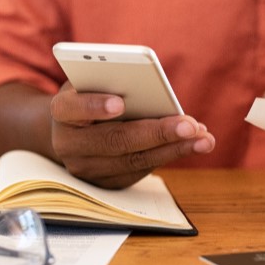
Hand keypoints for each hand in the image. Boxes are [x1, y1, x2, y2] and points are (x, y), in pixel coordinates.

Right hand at [50, 83, 215, 188]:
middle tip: (189, 125)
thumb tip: (154, 92)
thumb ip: (112, 81)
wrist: (72, 129)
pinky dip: (169, 156)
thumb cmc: (90, 95)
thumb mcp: (93, 81)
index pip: (71, 109)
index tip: (120, 103)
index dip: (94, 106)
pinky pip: (140, 171)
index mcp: (61, 112)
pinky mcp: (105, 183)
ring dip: (173, 149)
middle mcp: (68, 145)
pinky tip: (193, 144)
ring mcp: (86, 169)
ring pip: (132, 161)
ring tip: (203, 138)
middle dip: (156, 133)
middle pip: (114, 141)